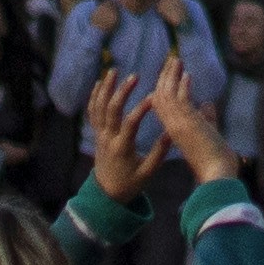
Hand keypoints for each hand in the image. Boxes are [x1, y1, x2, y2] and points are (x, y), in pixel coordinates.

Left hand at [83, 67, 162, 206]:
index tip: (154, 96)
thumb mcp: (148, 172)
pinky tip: (99, 83)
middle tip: (135, 76)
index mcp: (122, 148)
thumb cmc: (130, 183)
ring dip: (105, 88)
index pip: (130, 123)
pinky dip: (95, 97)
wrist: (106, 194)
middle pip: (111, 110)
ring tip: (114, 71)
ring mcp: (100, 135)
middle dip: (122, 91)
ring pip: (99, 107)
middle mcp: (108, 138)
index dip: (141, 108)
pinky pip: (92, 112)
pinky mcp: (96, 134)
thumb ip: (159, 153)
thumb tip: (171, 132)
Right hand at [144, 54, 241, 186]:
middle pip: (162, 96)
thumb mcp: (209, 133)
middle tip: (170, 60)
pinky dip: (183, 86)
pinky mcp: (187, 125)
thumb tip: (207, 104)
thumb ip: (207, 118)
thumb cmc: (214, 160)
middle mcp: (173, 126)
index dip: (165, 87)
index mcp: (175, 130)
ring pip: (168, 95)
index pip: (163, 105)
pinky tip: (187, 75)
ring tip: (175, 60)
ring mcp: (178, 125)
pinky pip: (180, 101)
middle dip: (166, 77)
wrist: (216, 175)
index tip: (169, 73)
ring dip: (172, 76)